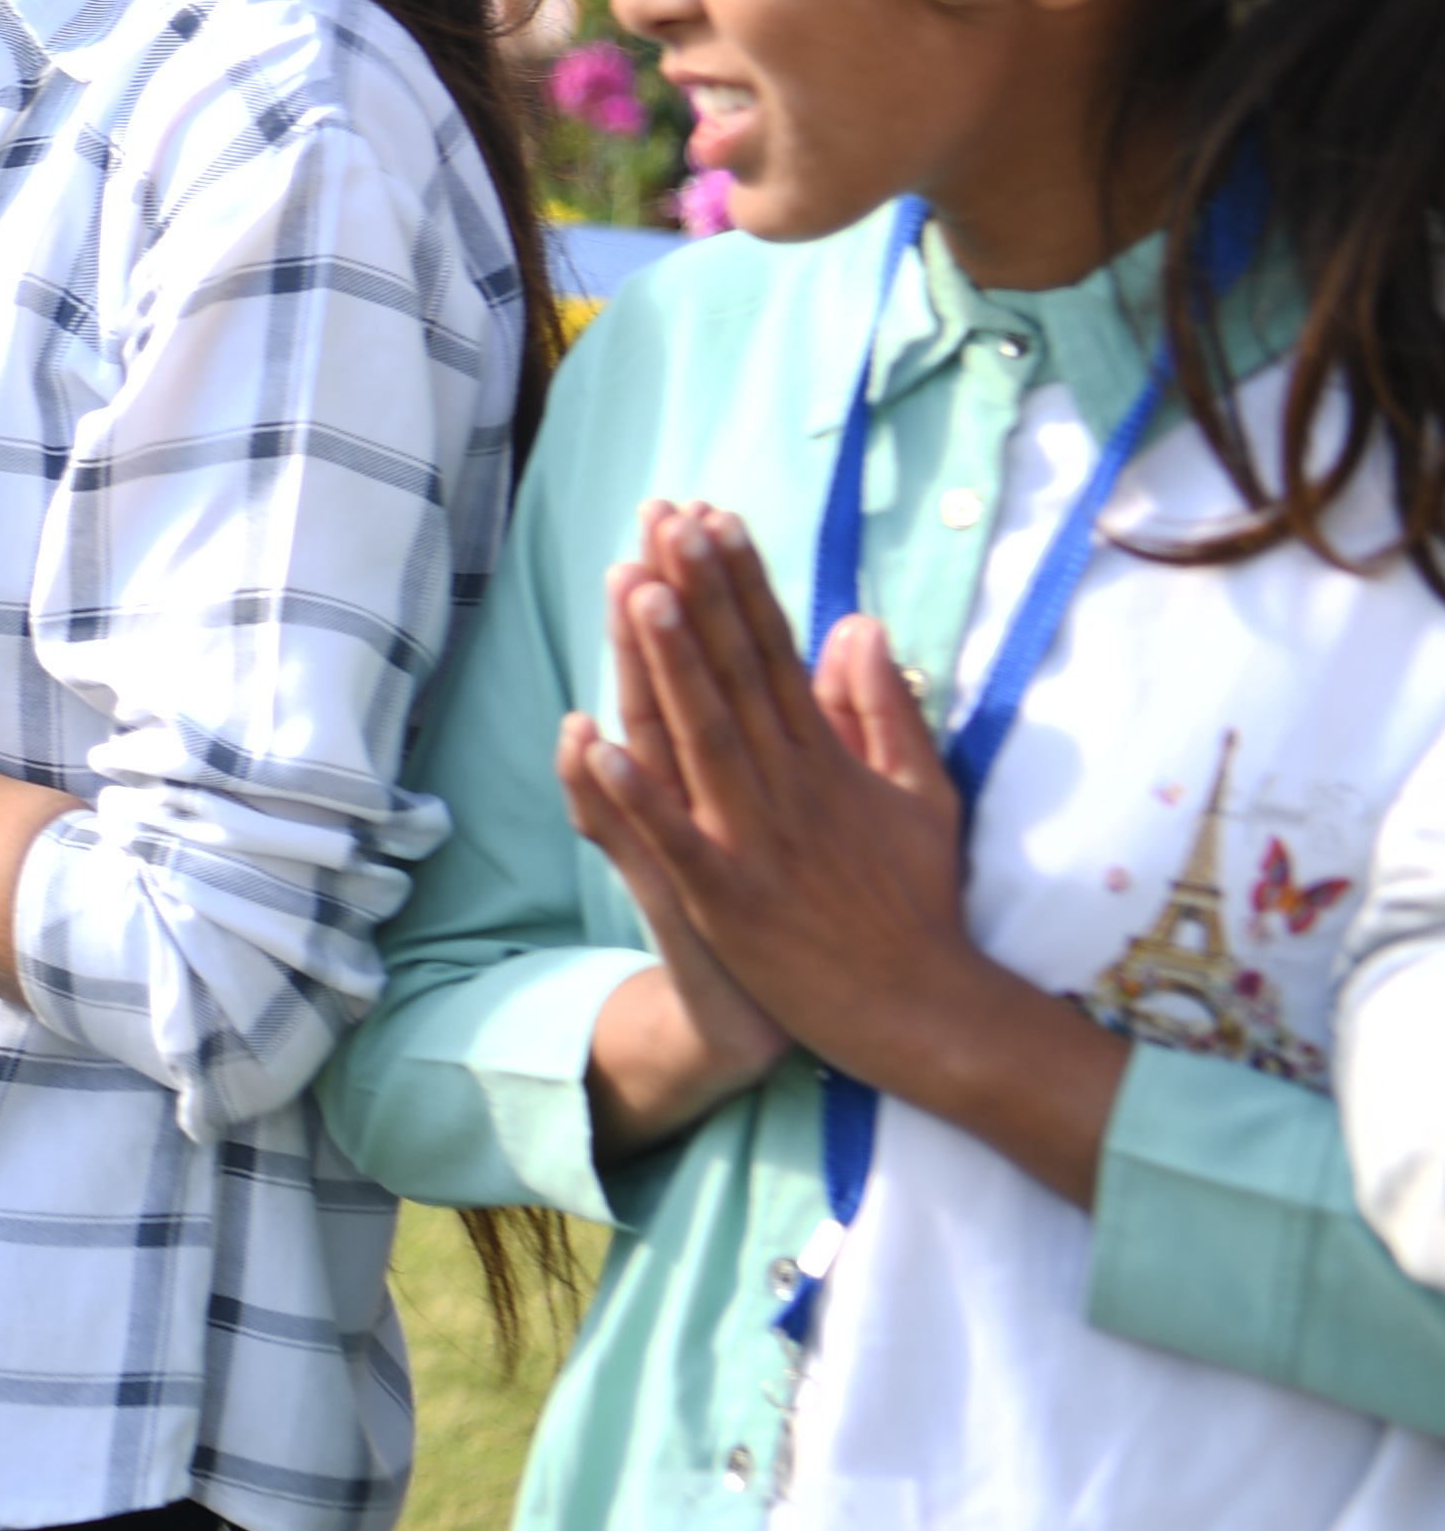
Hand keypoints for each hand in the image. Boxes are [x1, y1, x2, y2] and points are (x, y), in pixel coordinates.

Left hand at [556, 502, 1127, 1210]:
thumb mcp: (921, 794)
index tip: (712, 518)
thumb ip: (883, 710)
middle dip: (701, 594)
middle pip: (735, 675)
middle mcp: (788, 786)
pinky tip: (602, 746)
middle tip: (668, 518)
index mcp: (824, 759)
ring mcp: (756, 841)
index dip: (741, 584)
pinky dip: (640, 795)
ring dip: (670, 666)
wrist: (928, 1011)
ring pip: (703, 738)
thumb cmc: (917, 903)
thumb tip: (860, 625)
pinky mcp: (729, 899)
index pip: (774, 653)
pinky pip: (675, 840)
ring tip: (640, 593)